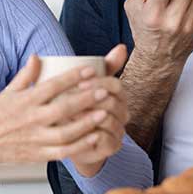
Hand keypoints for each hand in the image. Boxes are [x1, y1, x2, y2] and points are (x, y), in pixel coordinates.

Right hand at [0, 56, 112, 175]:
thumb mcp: (9, 91)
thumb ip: (26, 75)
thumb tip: (37, 56)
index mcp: (26, 101)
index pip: (52, 86)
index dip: (72, 78)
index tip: (90, 70)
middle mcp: (31, 120)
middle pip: (62, 109)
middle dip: (85, 100)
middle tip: (104, 91)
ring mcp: (36, 139)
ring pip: (65, 133)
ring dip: (86, 124)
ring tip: (103, 113)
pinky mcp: (39, 154)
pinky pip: (62, 152)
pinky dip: (79, 146)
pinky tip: (94, 136)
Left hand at [68, 44, 129, 176]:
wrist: (73, 139)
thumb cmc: (78, 108)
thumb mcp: (87, 85)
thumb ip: (102, 66)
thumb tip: (122, 46)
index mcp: (118, 95)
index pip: (116, 85)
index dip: (99, 83)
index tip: (79, 82)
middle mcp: (123, 112)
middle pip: (113, 102)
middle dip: (92, 99)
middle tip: (70, 98)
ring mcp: (119, 130)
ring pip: (110, 120)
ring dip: (89, 116)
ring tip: (70, 114)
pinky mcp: (112, 147)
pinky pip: (105, 139)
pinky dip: (90, 134)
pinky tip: (76, 130)